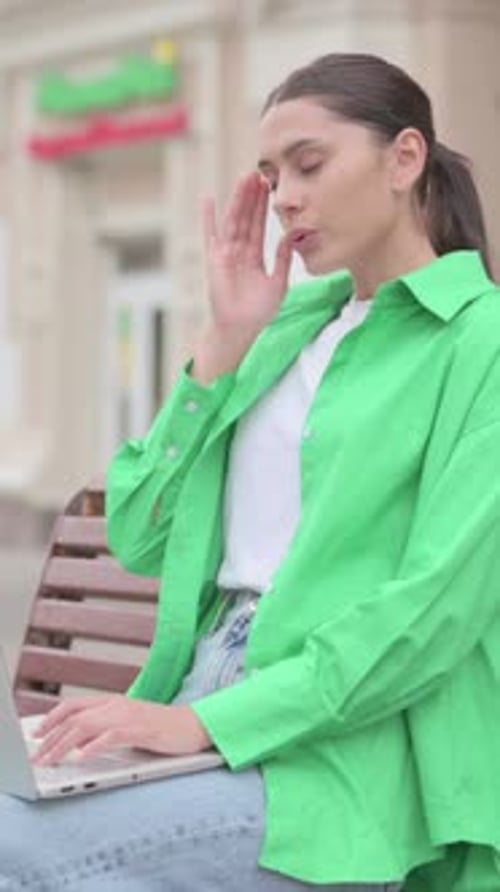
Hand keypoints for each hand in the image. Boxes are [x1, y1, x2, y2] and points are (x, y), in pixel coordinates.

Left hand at [32, 695, 212, 765]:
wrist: (194, 726)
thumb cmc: (161, 729)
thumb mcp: (127, 725)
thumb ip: (104, 729)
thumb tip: (75, 744)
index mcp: (113, 702)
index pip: (73, 705)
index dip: (51, 719)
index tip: (36, 735)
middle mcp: (117, 705)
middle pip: (74, 718)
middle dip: (51, 738)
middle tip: (38, 757)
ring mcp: (129, 716)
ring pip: (87, 726)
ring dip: (64, 744)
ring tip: (51, 760)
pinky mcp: (142, 730)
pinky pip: (112, 736)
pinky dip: (93, 746)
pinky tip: (81, 757)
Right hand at [192, 171, 292, 382]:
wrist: (241, 328)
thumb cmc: (259, 311)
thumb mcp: (279, 283)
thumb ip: (284, 259)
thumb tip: (292, 236)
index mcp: (255, 256)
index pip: (260, 225)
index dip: (264, 206)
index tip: (270, 186)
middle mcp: (240, 251)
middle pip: (246, 217)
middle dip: (252, 196)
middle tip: (259, 173)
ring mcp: (226, 253)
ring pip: (233, 220)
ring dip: (238, 200)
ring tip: (244, 178)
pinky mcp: (215, 259)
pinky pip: (211, 235)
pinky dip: (209, 218)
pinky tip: (209, 200)